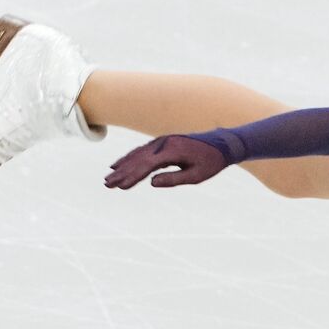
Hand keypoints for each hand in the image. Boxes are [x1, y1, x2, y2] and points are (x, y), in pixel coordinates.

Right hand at [104, 134, 227, 189]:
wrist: (221, 144)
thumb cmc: (211, 162)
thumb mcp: (196, 175)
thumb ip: (173, 179)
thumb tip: (151, 183)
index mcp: (172, 151)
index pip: (147, 165)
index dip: (132, 177)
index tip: (120, 187)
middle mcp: (163, 143)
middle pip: (138, 159)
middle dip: (121, 173)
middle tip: (107, 185)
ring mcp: (161, 142)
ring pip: (137, 155)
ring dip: (122, 166)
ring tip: (108, 178)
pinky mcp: (162, 143)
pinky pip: (142, 152)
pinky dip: (129, 159)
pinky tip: (119, 166)